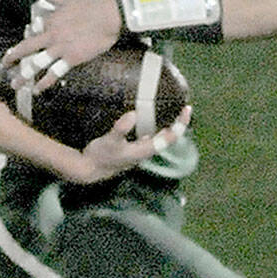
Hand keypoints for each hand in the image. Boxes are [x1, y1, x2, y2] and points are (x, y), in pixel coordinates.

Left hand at [0, 0, 122, 92]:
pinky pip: (54, 73)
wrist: (109, 17)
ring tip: (15, 85)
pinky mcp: (71, 59)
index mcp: (48, 21)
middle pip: (26, 49)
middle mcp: (50, 36)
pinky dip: (44, 83)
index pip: (31, 33)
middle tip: (3, 66)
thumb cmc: (90, 6)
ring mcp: (60, 49)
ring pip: (36, 64)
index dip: (25, 41)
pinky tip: (36, 91)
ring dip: (24, 76)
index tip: (18, 50)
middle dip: (12, 59)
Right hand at [74, 105, 191, 184]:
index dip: (180, 124)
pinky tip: (150, 117)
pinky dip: (155, 126)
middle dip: (177, 123)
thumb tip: (133, 114)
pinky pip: (150, 136)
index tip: (186, 110)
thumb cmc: (100, 156)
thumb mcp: (109, 141)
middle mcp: (146, 151)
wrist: (90, 170)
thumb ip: (120, 129)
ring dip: (167, 125)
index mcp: (145, 150)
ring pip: (160, 137)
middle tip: (184, 107)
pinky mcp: (133, 148)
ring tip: (171, 110)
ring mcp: (140, 150)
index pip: (170, 137)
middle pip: (169, 138)